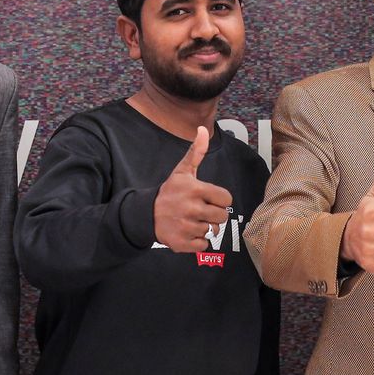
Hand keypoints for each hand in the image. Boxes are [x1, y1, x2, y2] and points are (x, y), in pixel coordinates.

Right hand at [152, 126, 233, 251]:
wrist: (146, 214)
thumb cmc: (170, 192)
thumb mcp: (182, 171)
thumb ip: (196, 152)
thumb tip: (203, 129)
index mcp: (196, 190)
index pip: (227, 199)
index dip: (219, 199)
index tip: (208, 198)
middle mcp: (191, 208)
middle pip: (222, 217)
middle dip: (213, 214)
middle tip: (200, 210)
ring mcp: (186, 226)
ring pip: (212, 231)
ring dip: (203, 227)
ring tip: (190, 220)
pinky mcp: (181, 243)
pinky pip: (203, 245)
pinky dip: (197, 241)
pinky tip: (187, 232)